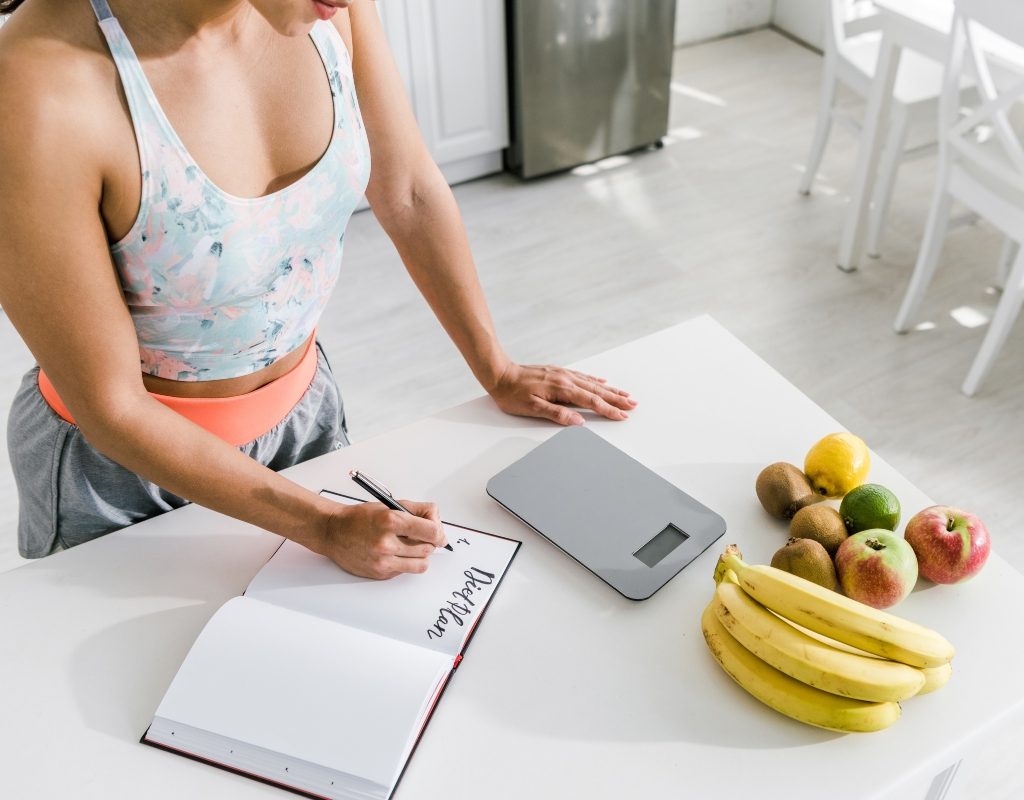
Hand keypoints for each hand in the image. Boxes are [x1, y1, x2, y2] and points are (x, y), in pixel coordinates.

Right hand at [317, 500, 447, 578]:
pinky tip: (395, 552)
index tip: (438, 531)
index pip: (431, 531)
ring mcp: (382, 561)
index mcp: (391, 520)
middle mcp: (386, 543)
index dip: (439, 531)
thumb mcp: (389, 505)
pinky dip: (405, 562)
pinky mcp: (380, 574)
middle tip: (422, 535)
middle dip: (429, 542)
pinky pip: (405, 571)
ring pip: (420, 564)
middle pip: (427, 548)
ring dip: (420, 555)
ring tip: (411, 546)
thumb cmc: (360, 517)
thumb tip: (437, 520)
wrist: (333, 532)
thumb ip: (417, 510)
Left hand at [486, 362, 636, 425]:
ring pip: (592, 383)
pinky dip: (594, 380)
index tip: (622, 415)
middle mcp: (565, 379)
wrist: (499, 373)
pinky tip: (602, 382)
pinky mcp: (557, 372)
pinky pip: (582, 376)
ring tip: (624, 394)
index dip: (608, 410)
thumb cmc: (512, 393)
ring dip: (610, 390)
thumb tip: (577, 421)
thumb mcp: (532, 408)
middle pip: (597, 391)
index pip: (591, 402)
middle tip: (632, 405)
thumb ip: (556, 414)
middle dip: (616, 399)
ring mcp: (562, 374)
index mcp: (561, 389)